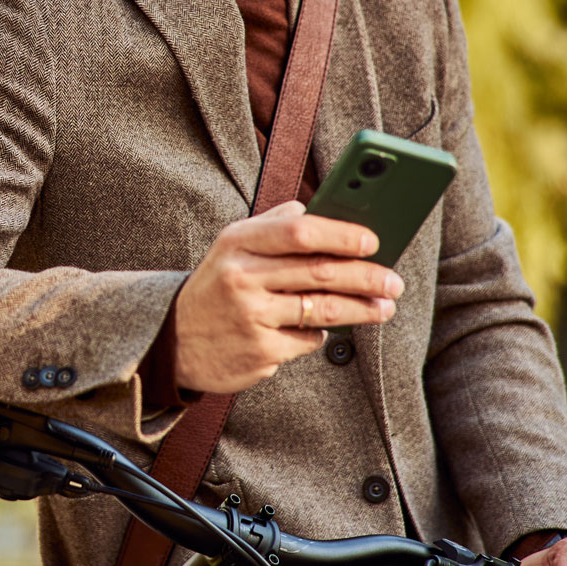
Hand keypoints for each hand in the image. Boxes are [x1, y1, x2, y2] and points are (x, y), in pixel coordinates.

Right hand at [174, 201, 403, 393]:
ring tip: (385, 307)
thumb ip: (274, 224)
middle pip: (320, 272)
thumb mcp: (232, 246)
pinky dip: (321, 332)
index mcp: (238, 242)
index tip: (374, 241)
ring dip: (362, 309)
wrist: (172, 340)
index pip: (299, 231)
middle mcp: (242, 278)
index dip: (342, 235)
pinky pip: (308, 339)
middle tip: (394, 282)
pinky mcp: (259, 353)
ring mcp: (251, 318)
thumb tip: (324, 212)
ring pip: (323, 310)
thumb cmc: (217, 285)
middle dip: (367, 276)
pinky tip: (326, 328)